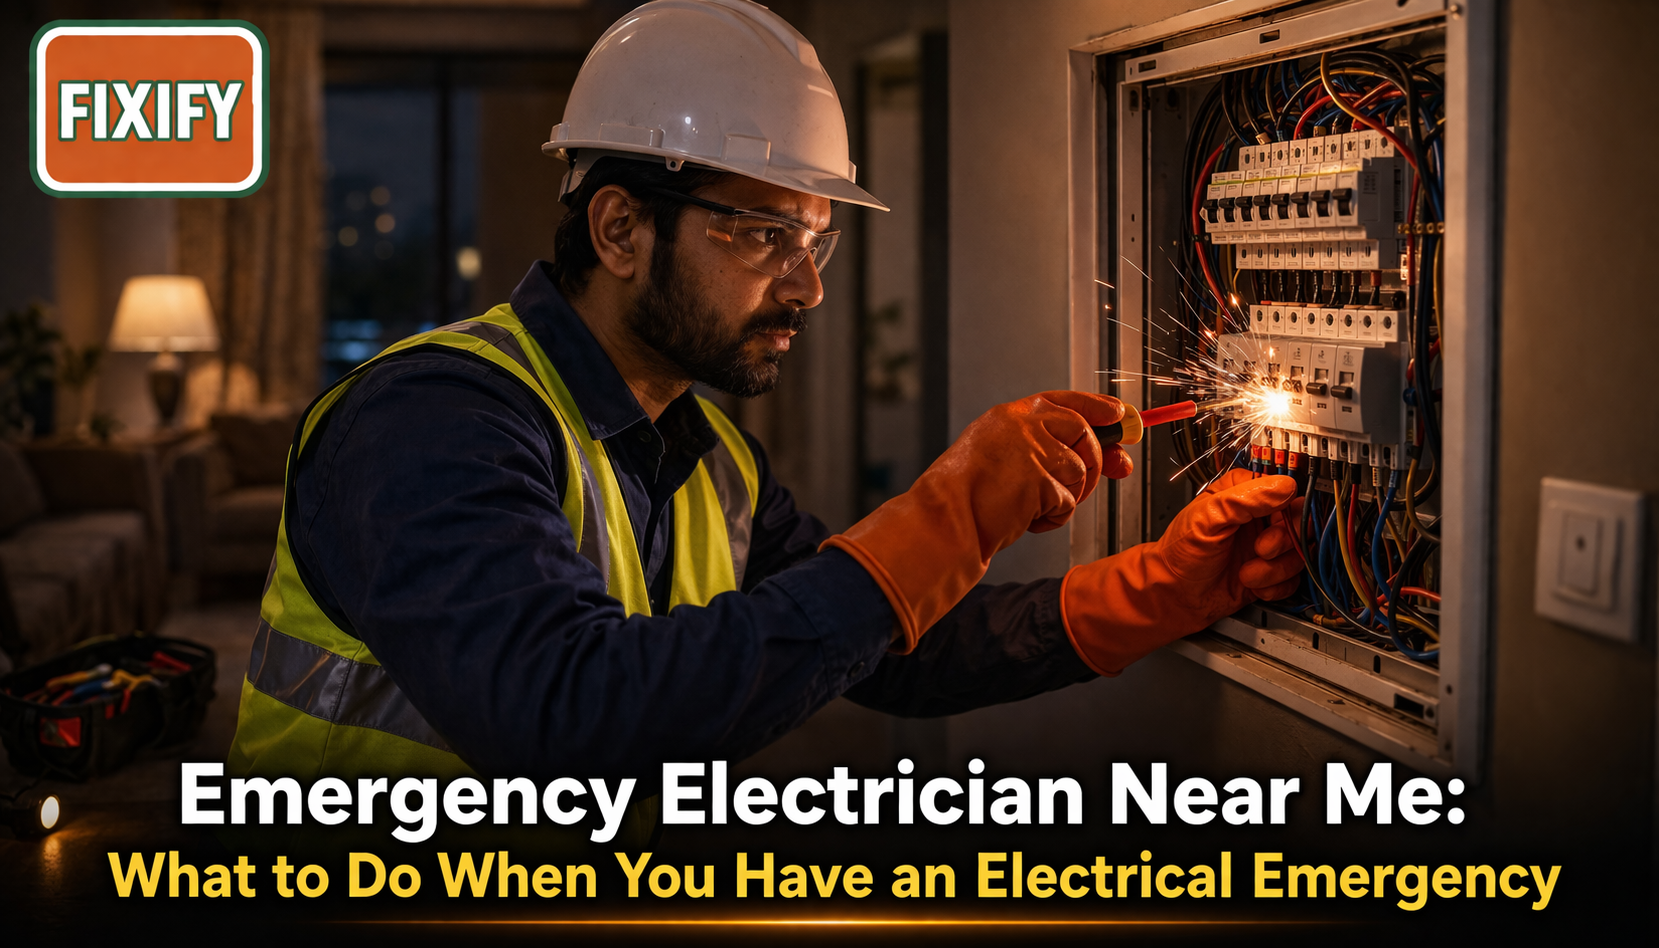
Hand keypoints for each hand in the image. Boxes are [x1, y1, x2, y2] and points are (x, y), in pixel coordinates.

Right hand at [823, 390, 1132, 651]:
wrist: (944, 520)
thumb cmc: (967, 496)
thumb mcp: (1008, 460)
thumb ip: (1053, 450)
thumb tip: (1118, 455)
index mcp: (1010, 415)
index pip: (1067, 401)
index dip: (1100, 408)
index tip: (1122, 417)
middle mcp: (1023, 425)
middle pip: (1084, 433)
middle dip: (1095, 462)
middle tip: (1088, 483)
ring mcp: (1033, 449)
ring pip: (1080, 471)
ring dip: (1065, 497)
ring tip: (1032, 507)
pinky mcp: (1040, 478)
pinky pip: (1068, 501)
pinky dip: (1053, 517)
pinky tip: (1027, 519)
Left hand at [1061, 469, 1304, 675]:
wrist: (1174, 594)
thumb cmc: (1180, 552)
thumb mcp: (1208, 517)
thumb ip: (1245, 498)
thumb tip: (1283, 485)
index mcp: (1244, 494)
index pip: (1286, 491)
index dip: (1286, 509)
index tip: (1273, 523)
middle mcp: (1258, 518)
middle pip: (1300, 522)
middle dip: (1283, 541)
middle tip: (1261, 550)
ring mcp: (1266, 546)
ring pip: (1299, 554)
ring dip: (1274, 569)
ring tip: (1247, 572)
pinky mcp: (1269, 573)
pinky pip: (1293, 579)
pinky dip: (1275, 586)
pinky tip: (1253, 585)